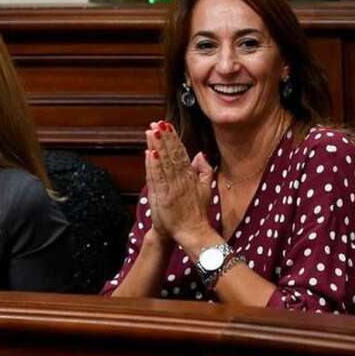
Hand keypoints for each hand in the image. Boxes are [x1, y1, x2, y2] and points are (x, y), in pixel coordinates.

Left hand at [144, 121, 214, 249]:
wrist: (192, 232)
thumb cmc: (197, 212)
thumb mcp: (205, 189)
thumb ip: (204, 171)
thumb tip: (199, 154)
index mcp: (190, 176)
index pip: (180, 153)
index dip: (173, 139)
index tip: (167, 125)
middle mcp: (181, 179)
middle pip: (172, 155)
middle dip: (164, 138)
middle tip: (157, 122)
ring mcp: (172, 187)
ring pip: (164, 163)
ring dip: (157, 146)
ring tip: (152, 131)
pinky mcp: (163, 197)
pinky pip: (158, 178)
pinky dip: (153, 165)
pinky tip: (149, 153)